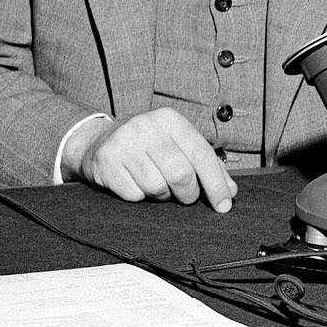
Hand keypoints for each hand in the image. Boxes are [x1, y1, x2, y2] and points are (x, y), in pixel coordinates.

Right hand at [64, 108, 236, 211]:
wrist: (96, 142)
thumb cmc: (146, 147)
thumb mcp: (176, 145)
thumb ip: (204, 165)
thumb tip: (230, 192)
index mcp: (169, 119)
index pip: (201, 155)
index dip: (216, 184)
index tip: (223, 206)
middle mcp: (145, 126)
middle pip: (181, 174)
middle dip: (188, 194)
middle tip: (184, 197)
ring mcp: (123, 144)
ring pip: (157, 187)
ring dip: (161, 196)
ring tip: (155, 185)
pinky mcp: (106, 163)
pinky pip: (134, 195)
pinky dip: (139, 196)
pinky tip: (134, 183)